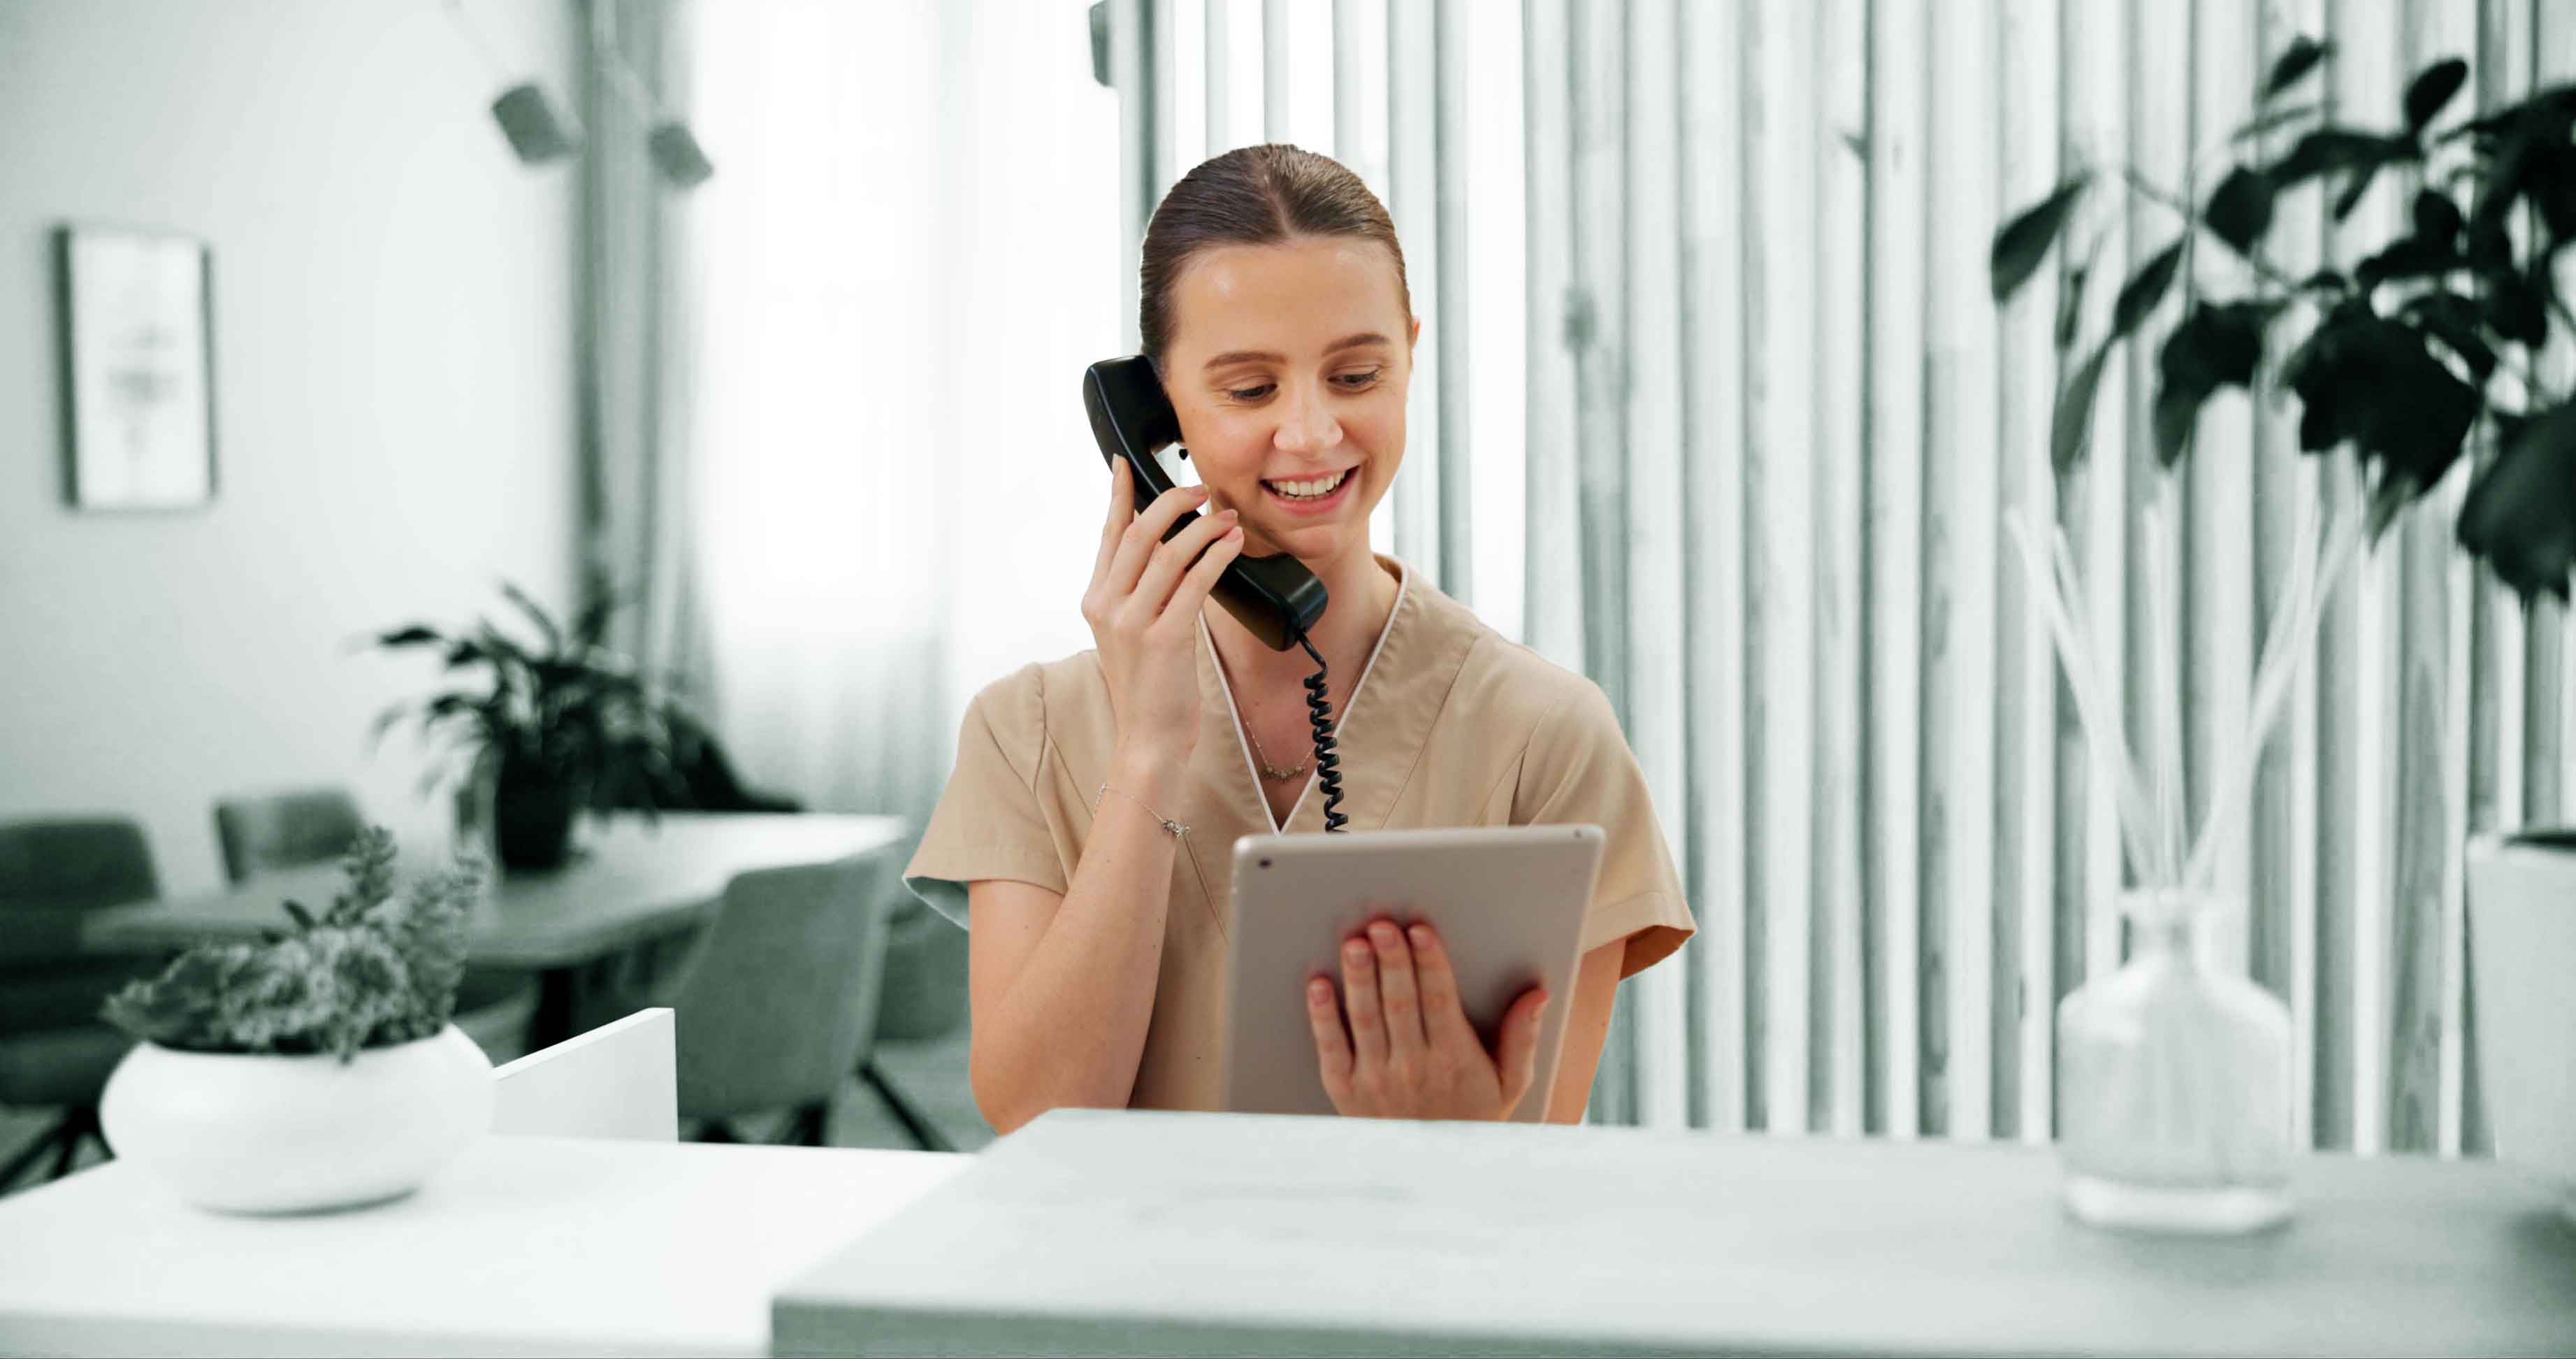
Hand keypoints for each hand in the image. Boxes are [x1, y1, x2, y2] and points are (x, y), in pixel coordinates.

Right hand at [1082, 463, 1245, 770]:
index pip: (1108, 534)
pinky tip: (1232, 545)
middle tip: (1201, 490)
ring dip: (1203, 528)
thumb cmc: (1150, 687)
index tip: (1124, 462)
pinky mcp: (1162, 640)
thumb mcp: (1132, 633)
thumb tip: (1167, 548)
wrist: (1148, 739)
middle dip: (1171, 502)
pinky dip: (1216, 557)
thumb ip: (1140, 592)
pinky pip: (1194, 584)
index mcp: (1096, 600)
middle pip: (1137, 533)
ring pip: (1167, 553)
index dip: (1119, 494)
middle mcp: (1107, 606)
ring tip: (1228, 519)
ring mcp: (1132, 623)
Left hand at [1305, 918, 1549, 1121]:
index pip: (1440, 1001)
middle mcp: (1413, 1067)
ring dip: (1358, 979)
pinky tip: (1319, 985)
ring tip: (1354, 944)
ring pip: (1365, 1018)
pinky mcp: (1345, 1089)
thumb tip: (1538, 995)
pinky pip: (1331, 1046)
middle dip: (1391, 961)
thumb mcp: (1510, 1083)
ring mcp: (1375, 1079)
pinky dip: (1322, 1015)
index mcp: (1454, 1059)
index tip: (1422, 931)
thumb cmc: (1472, 1118)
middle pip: (1400, 1003)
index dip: (1430, 963)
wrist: (1432, 1172)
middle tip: (1381, 925)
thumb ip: (1522, 1037)